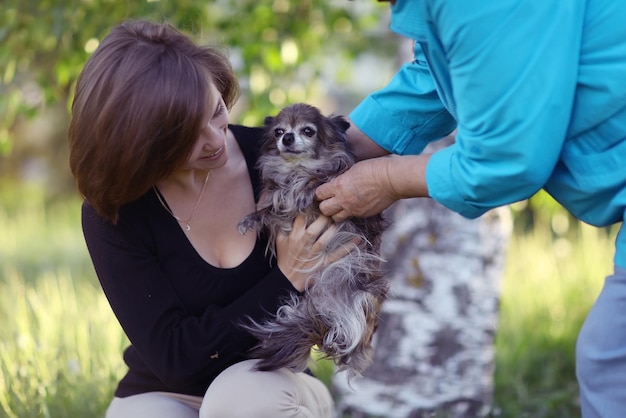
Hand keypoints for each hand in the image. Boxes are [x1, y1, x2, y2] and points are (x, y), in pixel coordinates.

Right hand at [276, 213, 356, 291]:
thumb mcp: (279, 242)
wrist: (287, 279)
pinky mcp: (323, 262)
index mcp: (294, 237)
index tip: (314, 202)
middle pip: (314, 229)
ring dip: (332, 231)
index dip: (307, 209)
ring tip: (338, 222)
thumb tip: (284, 214)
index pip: (300, 220)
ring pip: (324, 241)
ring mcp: (314, 254)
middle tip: (330, 210)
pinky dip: (347, 248)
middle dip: (322, 219)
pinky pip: (336, 255)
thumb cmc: (284, 258)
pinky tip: (357, 240)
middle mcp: (304, 245)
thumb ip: (282, 228)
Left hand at [316, 154, 430, 221]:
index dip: (319, 193)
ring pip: (335, 218)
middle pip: (324, 210)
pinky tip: (353, 206)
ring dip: (335, 213)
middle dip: (324, 205)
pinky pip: (350, 217)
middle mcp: (344, 200)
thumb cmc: (374, 169)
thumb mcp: (352, 169)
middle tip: (328, 200)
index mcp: (339, 186)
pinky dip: (349, 213)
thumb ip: (340, 180)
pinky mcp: (363, 214)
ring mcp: (353, 209)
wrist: (392, 180)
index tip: (322, 192)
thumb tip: (334, 184)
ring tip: (339, 206)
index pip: (319, 194)